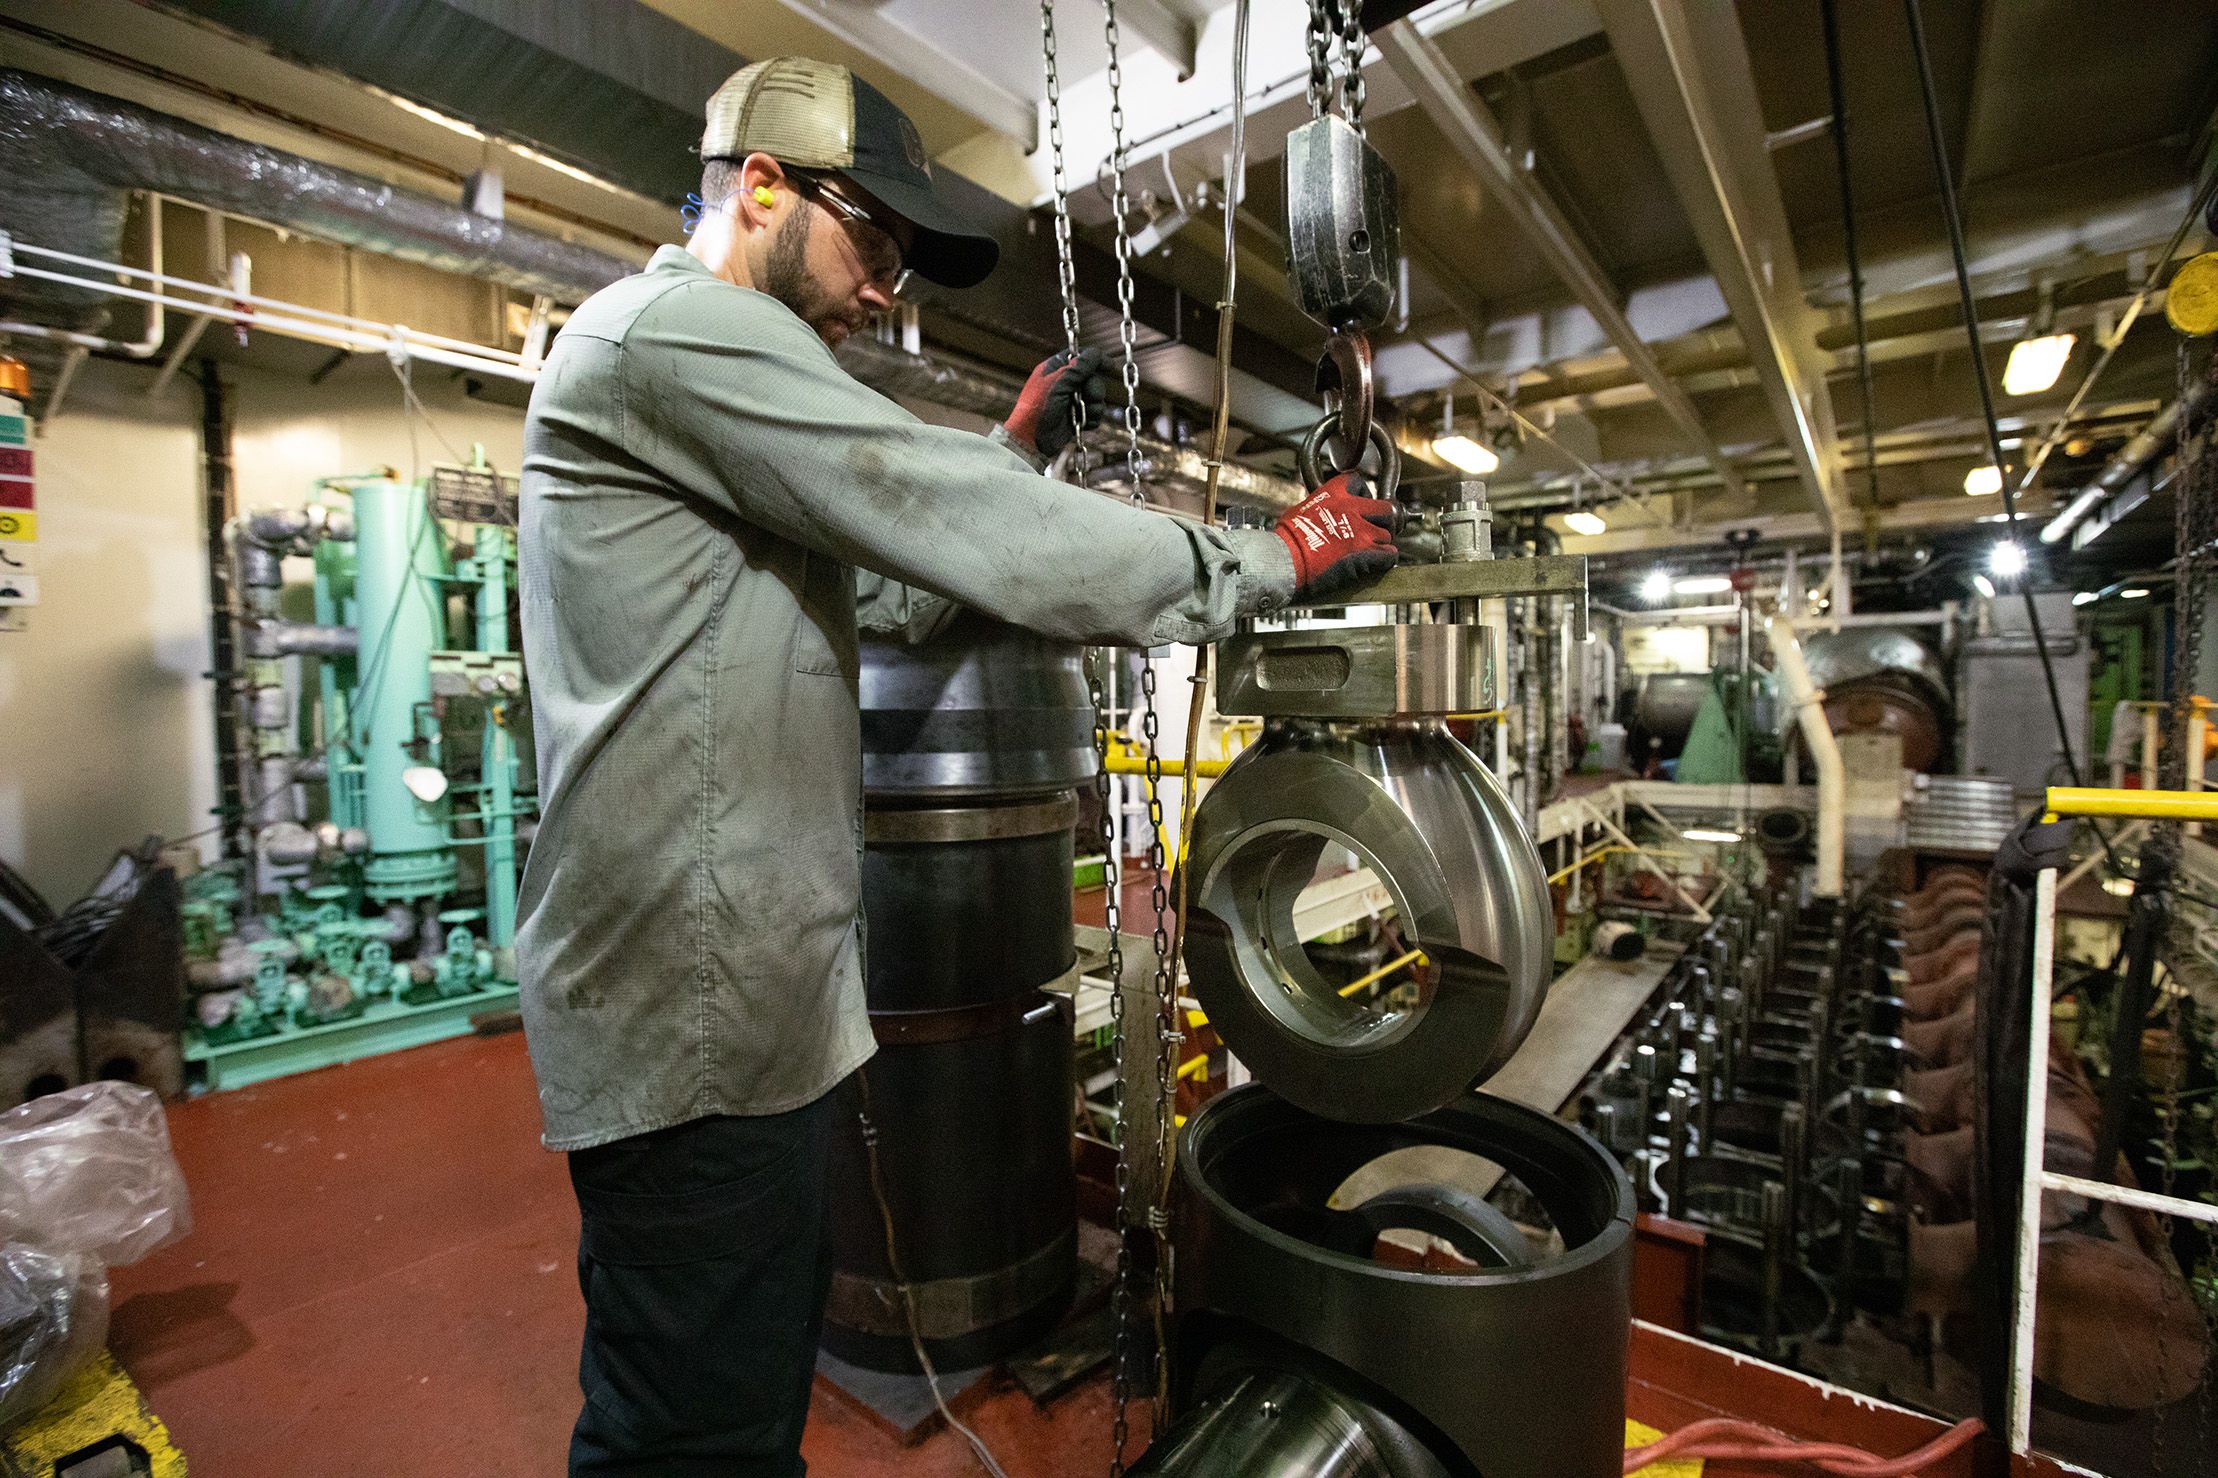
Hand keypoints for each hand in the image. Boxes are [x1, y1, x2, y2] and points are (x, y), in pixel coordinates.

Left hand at [1003, 346, 1108, 458]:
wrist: (1031, 439)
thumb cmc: (1038, 407)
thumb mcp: (1059, 382)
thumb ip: (1079, 366)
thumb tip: (1097, 353)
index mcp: (1056, 368)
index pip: (1080, 357)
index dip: (1095, 360)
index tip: (1109, 366)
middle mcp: (1064, 382)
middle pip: (1092, 378)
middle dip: (1094, 388)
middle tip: (1090, 396)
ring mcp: (1070, 400)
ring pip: (1095, 396)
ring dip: (1094, 405)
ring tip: (1083, 413)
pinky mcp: (1076, 417)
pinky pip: (1094, 413)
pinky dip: (1092, 418)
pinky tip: (1083, 424)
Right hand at [1273, 471, 1401, 601]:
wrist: (1285, 561)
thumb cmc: (1287, 541)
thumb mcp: (1301, 510)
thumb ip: (1320, 508)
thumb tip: (1322, 514)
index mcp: (1334, 494)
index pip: (1359, 482)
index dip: (1363, 495)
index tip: (1360, 506)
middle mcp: (1352, 509)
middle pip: (1385, 509)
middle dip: (1382, 520)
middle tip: (1376, 529)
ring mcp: (1362, 532)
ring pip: (1387, 535)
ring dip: (1380, 544)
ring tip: (1369, 552)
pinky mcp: (1366, 554)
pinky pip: (1390, 555)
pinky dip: (1385, 560)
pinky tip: (1377, 564)